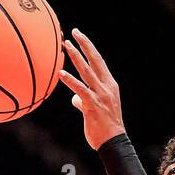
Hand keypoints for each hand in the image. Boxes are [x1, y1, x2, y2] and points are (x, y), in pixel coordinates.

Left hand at [56, 29, 125, 149]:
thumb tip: (74, 98)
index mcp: (110, 85)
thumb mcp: (96, 110)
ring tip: (66, 45)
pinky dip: (70, 81)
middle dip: (85, 44)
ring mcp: (100, 95)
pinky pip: (80, 89)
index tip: (80, 36)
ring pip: (87, 71)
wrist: (113, 143)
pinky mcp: (93, 105)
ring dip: (76, 56)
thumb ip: (84, 101)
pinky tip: (61, 73)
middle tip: (74, 32)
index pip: (99, 62)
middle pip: (95, 60)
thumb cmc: (105, 129)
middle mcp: (106, 87)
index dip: (89, 48)